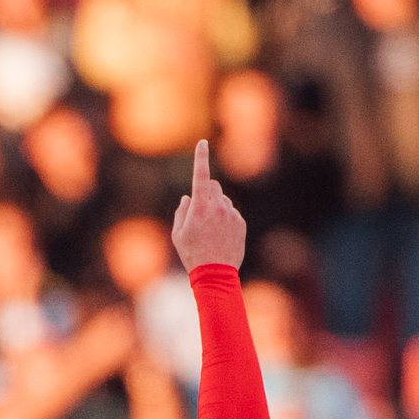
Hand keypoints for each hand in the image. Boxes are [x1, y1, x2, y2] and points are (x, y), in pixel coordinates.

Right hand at [171, 141, 246, 274]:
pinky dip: (225, 219)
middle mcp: (218, 206)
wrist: (215, 274)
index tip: (202, 144)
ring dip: (216, 208)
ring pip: (223, 200)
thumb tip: (188, 197)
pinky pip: (231, 213)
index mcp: (200, 206)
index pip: (201, 174)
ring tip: (210, 231)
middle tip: (200, 212)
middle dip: (206, 192)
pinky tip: (220, 237)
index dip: (201, 157)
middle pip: (213, 186)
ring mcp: (231, 214)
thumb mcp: (178, 234)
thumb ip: (182, 211)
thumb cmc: (192, 254)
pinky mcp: (241, 223)